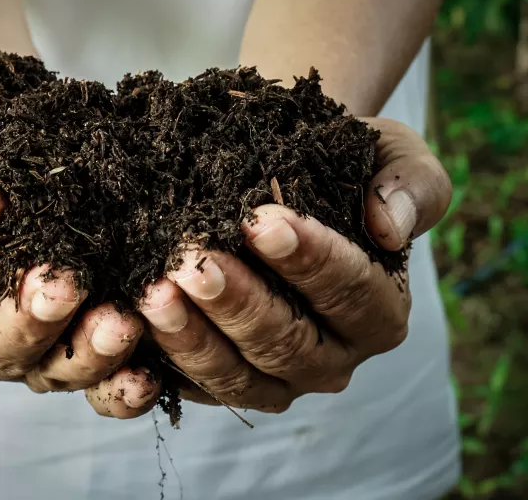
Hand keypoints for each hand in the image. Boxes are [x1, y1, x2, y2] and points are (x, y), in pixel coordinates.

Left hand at [138, 118, 450, 411]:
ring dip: (192, 336)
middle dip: (238, 303)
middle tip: (193, 262)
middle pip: (287, 343)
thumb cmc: (340, 167)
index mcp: (380, 311)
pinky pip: (193, 386)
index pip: (351, 292)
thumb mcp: (392, 155)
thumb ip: (410, 185)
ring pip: (237, 375)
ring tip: (153, 291)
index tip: (262, 221)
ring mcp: (277, 378)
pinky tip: (131, 326)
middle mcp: (332, 356)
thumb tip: (390, 227)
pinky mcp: (226, 381)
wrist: (285, 180)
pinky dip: (161, 362)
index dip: (309, 260)